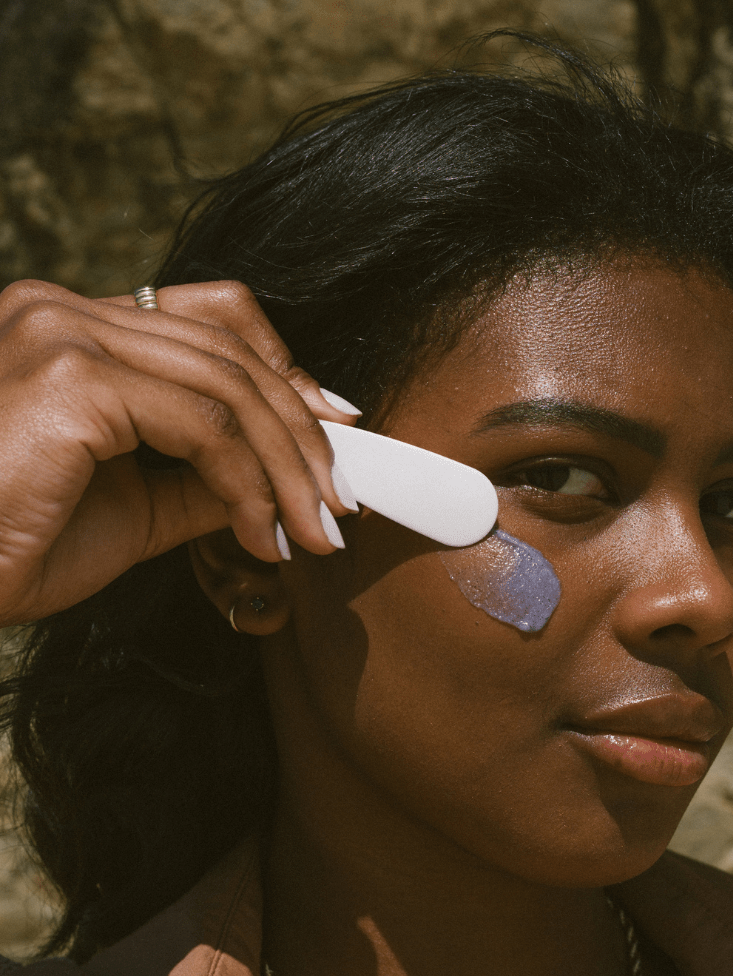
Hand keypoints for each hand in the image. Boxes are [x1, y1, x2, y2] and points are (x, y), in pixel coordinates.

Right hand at [0, 279, 359, 626]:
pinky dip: (249, 483)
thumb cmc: (9, 548)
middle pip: (232, 352)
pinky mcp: (68, 376)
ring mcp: (61, 333)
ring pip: (229, 387)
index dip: (286, 371)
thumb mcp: (135, 506)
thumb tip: (280, 476)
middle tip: (340, 498)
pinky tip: (263, 535)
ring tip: (315, 528)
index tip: (335, 429)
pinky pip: (203, 423)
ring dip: (289, 466)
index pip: (212, 321)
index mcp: (73, 329)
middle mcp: (64, 311)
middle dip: (302, 432)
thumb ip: (204, 477)